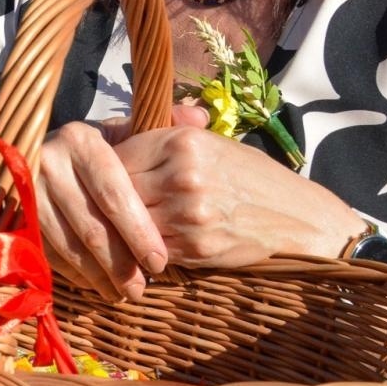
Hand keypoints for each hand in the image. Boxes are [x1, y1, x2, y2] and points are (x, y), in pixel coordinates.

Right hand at [35, 109, 198, 301]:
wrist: (31, 153)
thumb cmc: (94, 150)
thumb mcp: (121, 133)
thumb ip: (160, 128)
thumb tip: (199, 116)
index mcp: (79, 139)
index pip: (114, 194)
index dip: (138, 232)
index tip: (160, 261)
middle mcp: (47, 161)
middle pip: (91, 225)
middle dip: (121, 262)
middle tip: (143, 287)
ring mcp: (25, 190)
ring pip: (69, 245)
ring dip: (99, 276)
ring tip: (125, 293)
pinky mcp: (13, 215)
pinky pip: (49, 253)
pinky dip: (75, 274)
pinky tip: (97, 285)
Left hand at [36, 105, 360, 298]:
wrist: (295, 218)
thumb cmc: (246, 177)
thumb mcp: (209, 143)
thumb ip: (159, 138)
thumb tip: (108, 134)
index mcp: (181, 142)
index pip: (115, 156)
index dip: (102, 170)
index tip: (93, 178)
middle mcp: (182, 175)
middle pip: (115, 191)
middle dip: (104, 203)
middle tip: (91, 208)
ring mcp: (187, 214)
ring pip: (126, 225)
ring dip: (117, 231)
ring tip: (110, 231)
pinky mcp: (193, 249)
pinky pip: (147, 250)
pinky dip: (140, 251)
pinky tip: (140, 249)